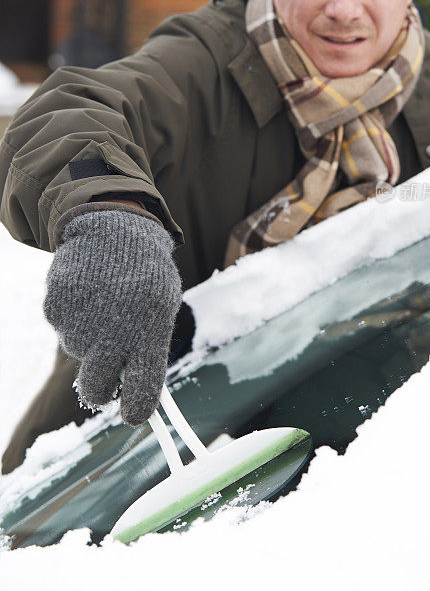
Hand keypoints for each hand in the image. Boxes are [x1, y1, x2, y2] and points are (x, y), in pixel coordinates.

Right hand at [44, 209, 181, 424]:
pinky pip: (62, 327)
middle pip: (97, 389)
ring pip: (78, 352)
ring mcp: (80, 321)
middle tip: (109, 370)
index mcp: (149, 334)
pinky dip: (73, 315)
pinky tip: (88, 291)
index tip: (134, 413)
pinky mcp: (56, 307)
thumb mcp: (161, 307)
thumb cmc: (145, 273)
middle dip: (102, 388)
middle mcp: (113, 333)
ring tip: (105, 303)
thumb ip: (149, 348)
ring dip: (89, 338)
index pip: (141, 391)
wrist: (117, 227)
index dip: (136, 409)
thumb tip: (137, 392)